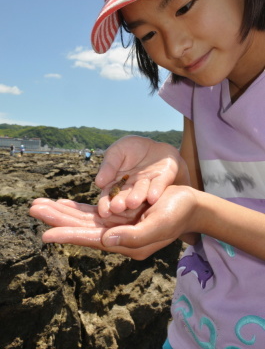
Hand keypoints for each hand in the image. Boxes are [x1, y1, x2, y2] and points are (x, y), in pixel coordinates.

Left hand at [29, 185, 199, 259]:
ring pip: (84, 218)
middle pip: (82, 227)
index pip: (92, 239)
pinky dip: (78, 207)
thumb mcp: (159, 225)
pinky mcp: (119, 214)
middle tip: (34, 209)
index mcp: (126, 242)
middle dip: (58, 219)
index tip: (46, 234)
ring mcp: (117, 224)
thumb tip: (105, 240)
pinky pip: (94, 211)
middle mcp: (117, 236)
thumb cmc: (177, 213)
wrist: (189, 204)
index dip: (69, 235)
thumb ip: (133, 237)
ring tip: (41, 205)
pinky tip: (65, 203)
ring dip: (63, 212)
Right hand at [95, 135, 189, 217]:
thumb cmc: (132, 149)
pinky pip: (159, 185)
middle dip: (121, 203)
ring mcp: (148, 185)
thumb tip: (98, 182)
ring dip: (137, 197)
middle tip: (117, 208)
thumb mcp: (117, 151)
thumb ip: (109, 165)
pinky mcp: (163, 179)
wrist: (155, 146)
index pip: (109, 195)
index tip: (104, 212)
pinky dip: (156, 190)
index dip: (106, 204)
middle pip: (125, 197)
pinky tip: (152, 197)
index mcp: (117, 183)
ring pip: (142, 192)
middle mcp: (132, 188)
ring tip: (132, 202)